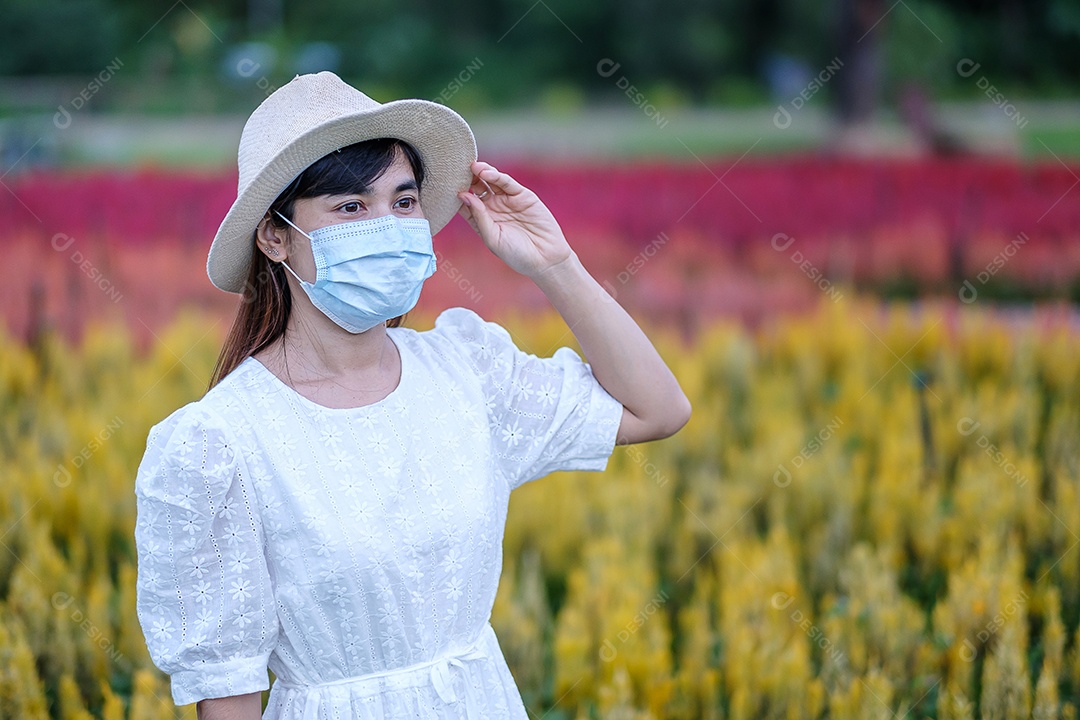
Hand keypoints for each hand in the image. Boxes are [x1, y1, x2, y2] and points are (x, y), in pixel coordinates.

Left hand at [456, 161, 574, 278]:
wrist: (545, 258)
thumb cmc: (516, 254)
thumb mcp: (492, 238)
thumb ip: (479, 217)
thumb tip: (464, 196)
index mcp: (482, 221)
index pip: (465, 204)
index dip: (458, 195)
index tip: (447, 187)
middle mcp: (493, 208)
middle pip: (476, 189)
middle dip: (468, 179)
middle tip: (459, 171)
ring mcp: (507, 201)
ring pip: (490, 182)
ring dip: (480, 173)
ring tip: (472, 167)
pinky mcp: (522, 196)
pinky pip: (507, 183)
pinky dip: (497, 176)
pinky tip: (486, 172)